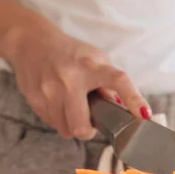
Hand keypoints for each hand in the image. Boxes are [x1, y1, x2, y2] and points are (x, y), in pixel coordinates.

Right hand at [7, 28, 151, 140]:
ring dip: (73, 125)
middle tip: (91, 122)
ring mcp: (50, 91)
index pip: (118, 81)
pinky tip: (59, 104)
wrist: (30, 42)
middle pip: (82, 126)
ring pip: (67, 130)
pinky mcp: (35, 99)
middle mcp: (70, 79)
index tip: (144, 115)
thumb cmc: (69, 53)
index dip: (134, 99)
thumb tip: (122, 107)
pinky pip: (53, 124)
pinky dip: (60, 120)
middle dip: (88, 130)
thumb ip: (110, 82)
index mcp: (91, 66)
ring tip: (73, 108)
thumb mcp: (95, 59)